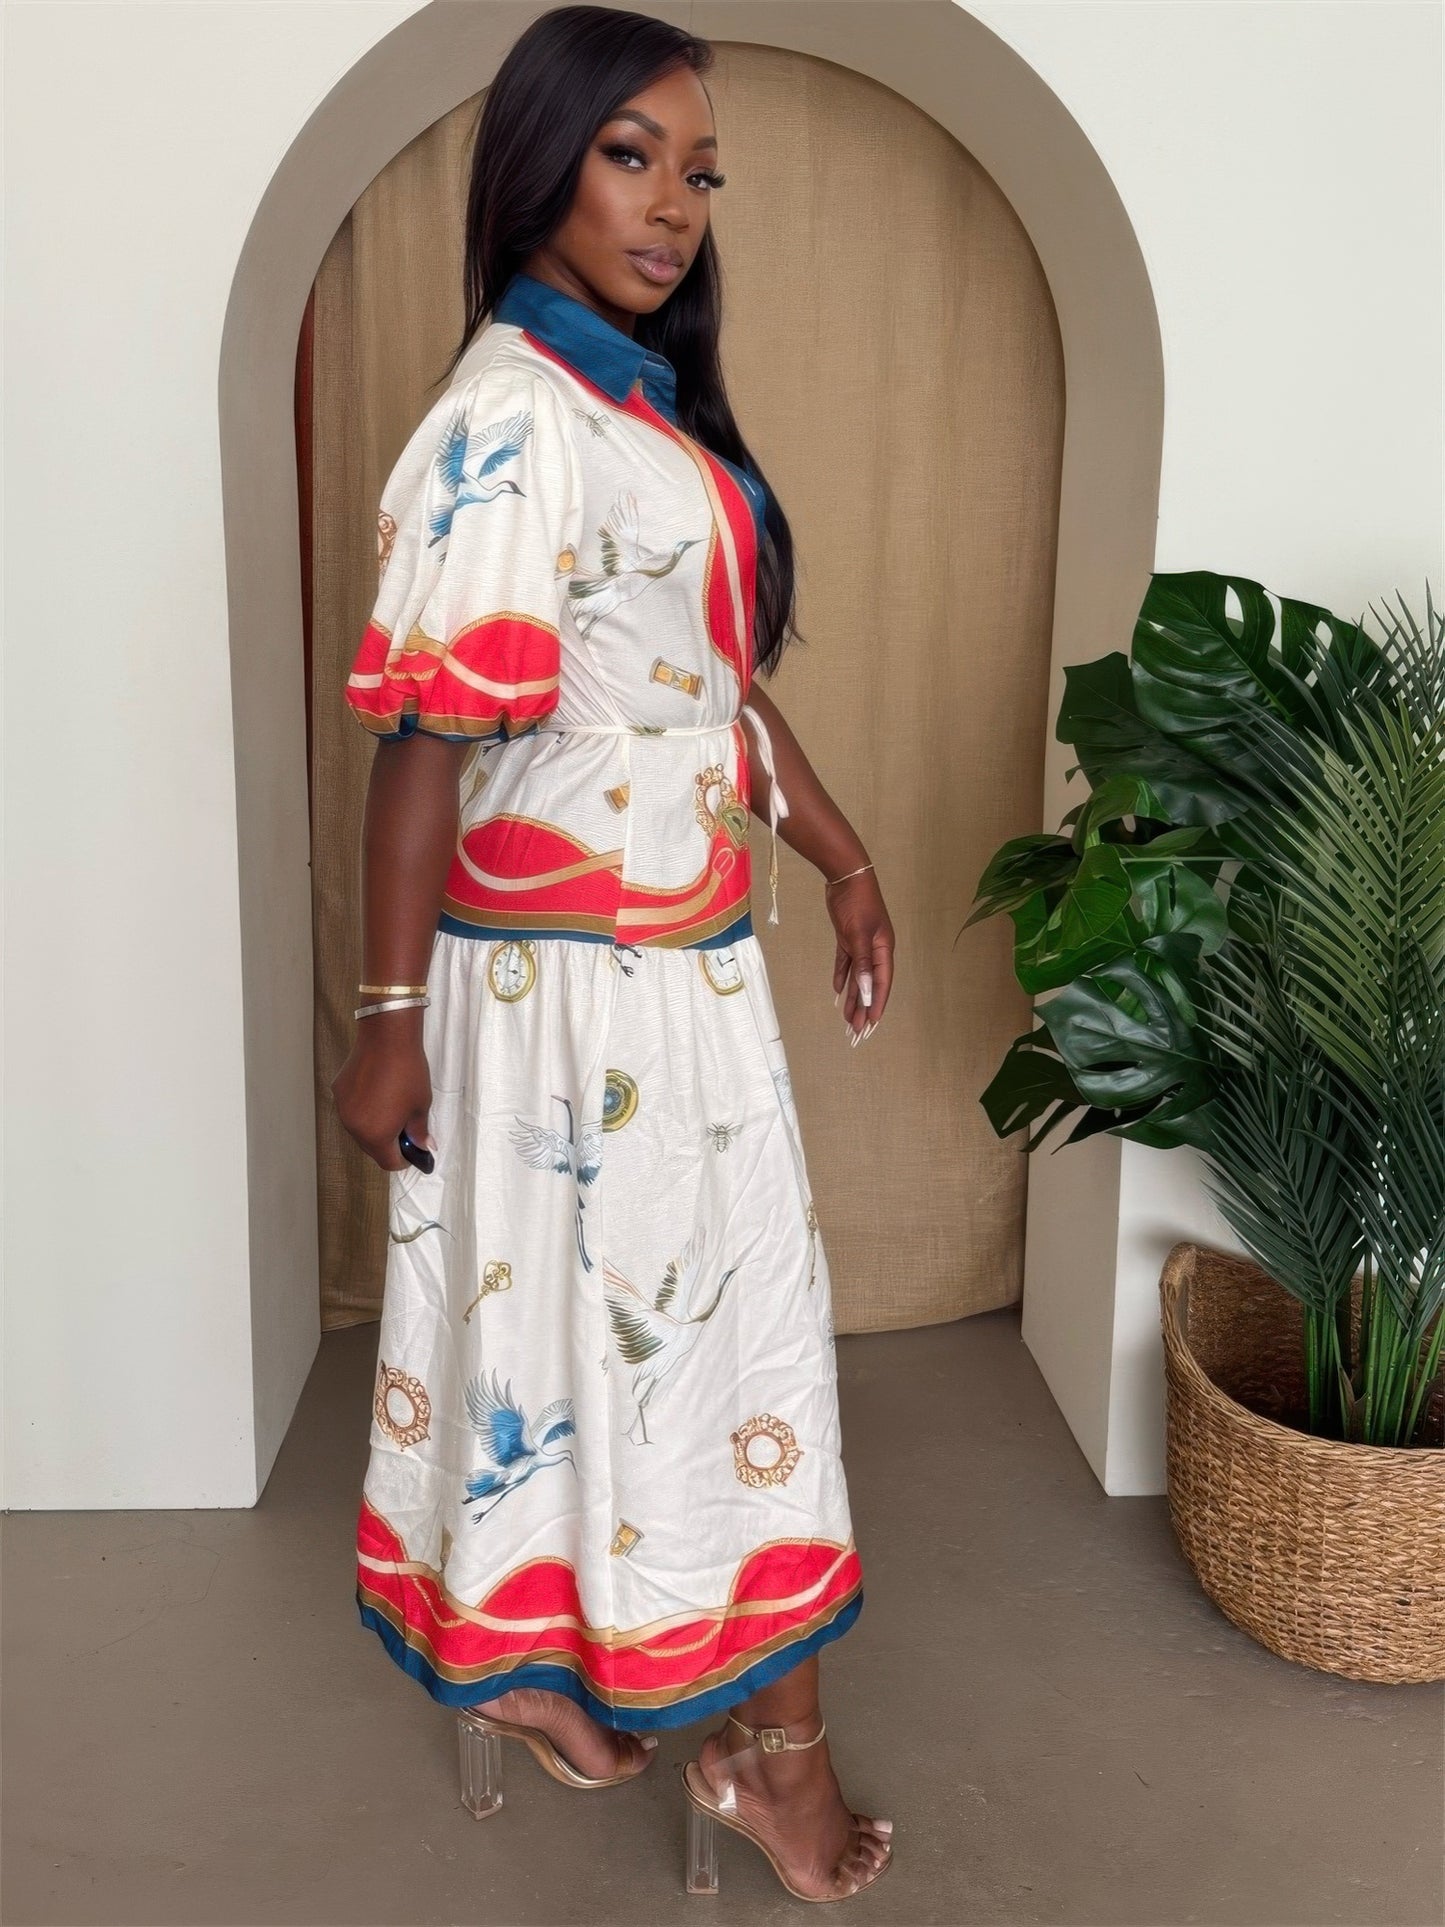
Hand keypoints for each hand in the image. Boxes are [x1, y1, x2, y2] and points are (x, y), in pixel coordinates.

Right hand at [331, 1025, 434, 1170]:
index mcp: (375, 1136)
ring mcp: (343, 1109)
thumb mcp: (420, 1105)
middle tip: (405, 1129)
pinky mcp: (339, 1091)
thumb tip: (423, 1146)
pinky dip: (364, 1108)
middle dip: (388, 1143)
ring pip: (360, 1129)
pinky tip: (377, 1092)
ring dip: (374, 1126)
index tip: (412, 1151)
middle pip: (371, 1148)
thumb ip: (419, 1131)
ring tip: (391, 1107)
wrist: (387, 1038)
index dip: (403, 1160)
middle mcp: (353, 1127)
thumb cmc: (407, 1072)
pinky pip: (352, 1109)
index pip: (388, 1162)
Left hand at [827, 868, 894, 1043]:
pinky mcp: (847, 937)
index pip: (882, 982)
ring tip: (847, 1017)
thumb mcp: (859, 934)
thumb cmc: (857, 903)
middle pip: (870, 983)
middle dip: (864, 1006)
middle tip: (856, 1029)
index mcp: (884, 949)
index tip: (872, 1024)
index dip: (878, 1003)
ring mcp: (861, 943)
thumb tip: (867, 990)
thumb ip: (863, 963)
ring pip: (858, 976)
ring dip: (853, 996)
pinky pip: (847, 962)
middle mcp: (875, 949)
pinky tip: (839, 990)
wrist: (846, 876)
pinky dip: (842, 975)